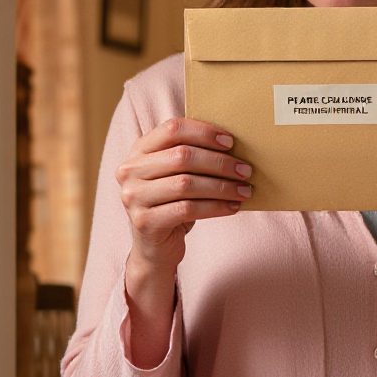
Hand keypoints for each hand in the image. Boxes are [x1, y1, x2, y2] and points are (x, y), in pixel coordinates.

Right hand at [116, 117, 250, 272]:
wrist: (155, 248)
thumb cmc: (172, 204)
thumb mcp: (175, 175)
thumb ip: (191, 156)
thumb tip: (232, 144)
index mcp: (139, 150)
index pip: (172, 129)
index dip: (204, 132)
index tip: (230, 142)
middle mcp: (130, 170)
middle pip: (182, 156)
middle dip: (219, 163)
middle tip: (245, 170)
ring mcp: (134, 197)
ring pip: (186, 184)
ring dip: (222, 187)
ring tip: (244, 190)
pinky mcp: (145, 221)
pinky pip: (187, 209)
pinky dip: (215, 207)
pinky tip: (233, 207)